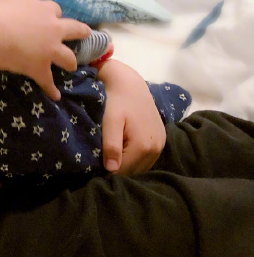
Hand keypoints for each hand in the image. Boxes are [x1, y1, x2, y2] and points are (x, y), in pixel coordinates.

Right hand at [0, 0, 90, 98]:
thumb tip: (30, 0)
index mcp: (43, 9)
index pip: (54, 9)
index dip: (52, 14)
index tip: (49, 16)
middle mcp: (52, 27)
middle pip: (73, 29)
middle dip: (80, 31)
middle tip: (85, 33)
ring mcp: (49, 49)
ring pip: (68, 57)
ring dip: (70, 62)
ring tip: (72, 66)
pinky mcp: (40, 67)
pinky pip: (48, 81)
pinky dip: (51, 89)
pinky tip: (55, 96)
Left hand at [97, 59, 165, 173]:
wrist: (130, 84)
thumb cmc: (116, 101)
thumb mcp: (110, 121)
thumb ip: (111, 145)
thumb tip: (111, 170)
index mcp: (144, 146)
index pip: (124, 171)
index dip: (108, 172)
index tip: (96, 168)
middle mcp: (156, 148)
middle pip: (134, 171)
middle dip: (119, 169)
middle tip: (103, 162)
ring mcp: (161, 144)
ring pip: (142, 166)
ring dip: (128, 165)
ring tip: (113, 156)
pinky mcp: (161, 139)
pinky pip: (148, 158)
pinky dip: (136, 159)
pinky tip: (124, 151)